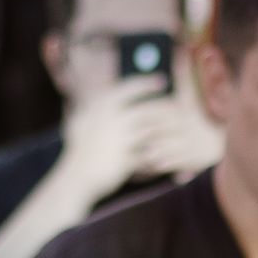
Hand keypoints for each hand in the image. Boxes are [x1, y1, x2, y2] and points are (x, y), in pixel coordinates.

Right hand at [60, 77, 213, 204]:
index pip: (128, 88)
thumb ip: (98, 107)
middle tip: (180, 107)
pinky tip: (171, 151)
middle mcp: (110, 119)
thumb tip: (110, 93)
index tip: (162, 80)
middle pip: (146, 109)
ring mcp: (118, 140)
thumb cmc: (81, 149)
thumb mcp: (84, 121)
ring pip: (151, 131)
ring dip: (168, 129)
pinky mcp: (125, 159)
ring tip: (180, 128)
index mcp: (100, 106)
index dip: (147, 83)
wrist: (77, 176)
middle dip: (166, 108)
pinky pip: (149, 153)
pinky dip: (161, 152)